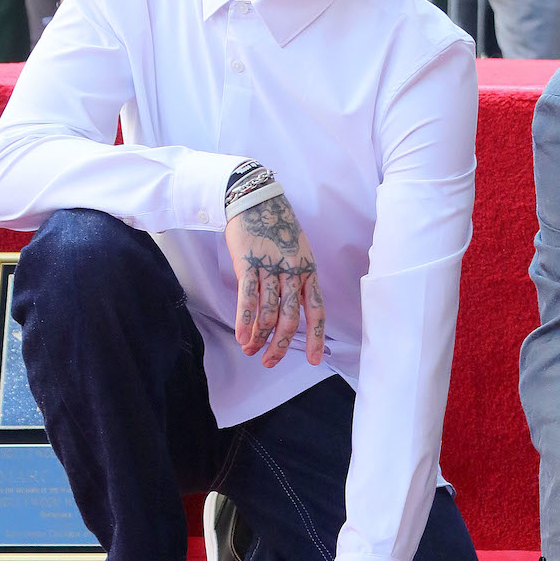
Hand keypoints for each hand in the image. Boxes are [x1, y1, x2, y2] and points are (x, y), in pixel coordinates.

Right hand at [223, 185, 326, 368]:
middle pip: (291, 318)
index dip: (317, 338)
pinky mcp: (248, 263)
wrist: (256, 199)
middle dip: (281, 345)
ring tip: (250, 349)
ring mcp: (271, 267)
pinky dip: (245, 320)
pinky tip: (241, 336)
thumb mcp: (296, 254)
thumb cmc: (276, 228)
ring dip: (259, 336)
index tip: (315, 360)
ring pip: (270, 311)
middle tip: (270, 362)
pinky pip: (248, 297)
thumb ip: (295, 281)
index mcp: (308, 272)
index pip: (317, 311)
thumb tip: (288, 311)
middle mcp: (293, 272)